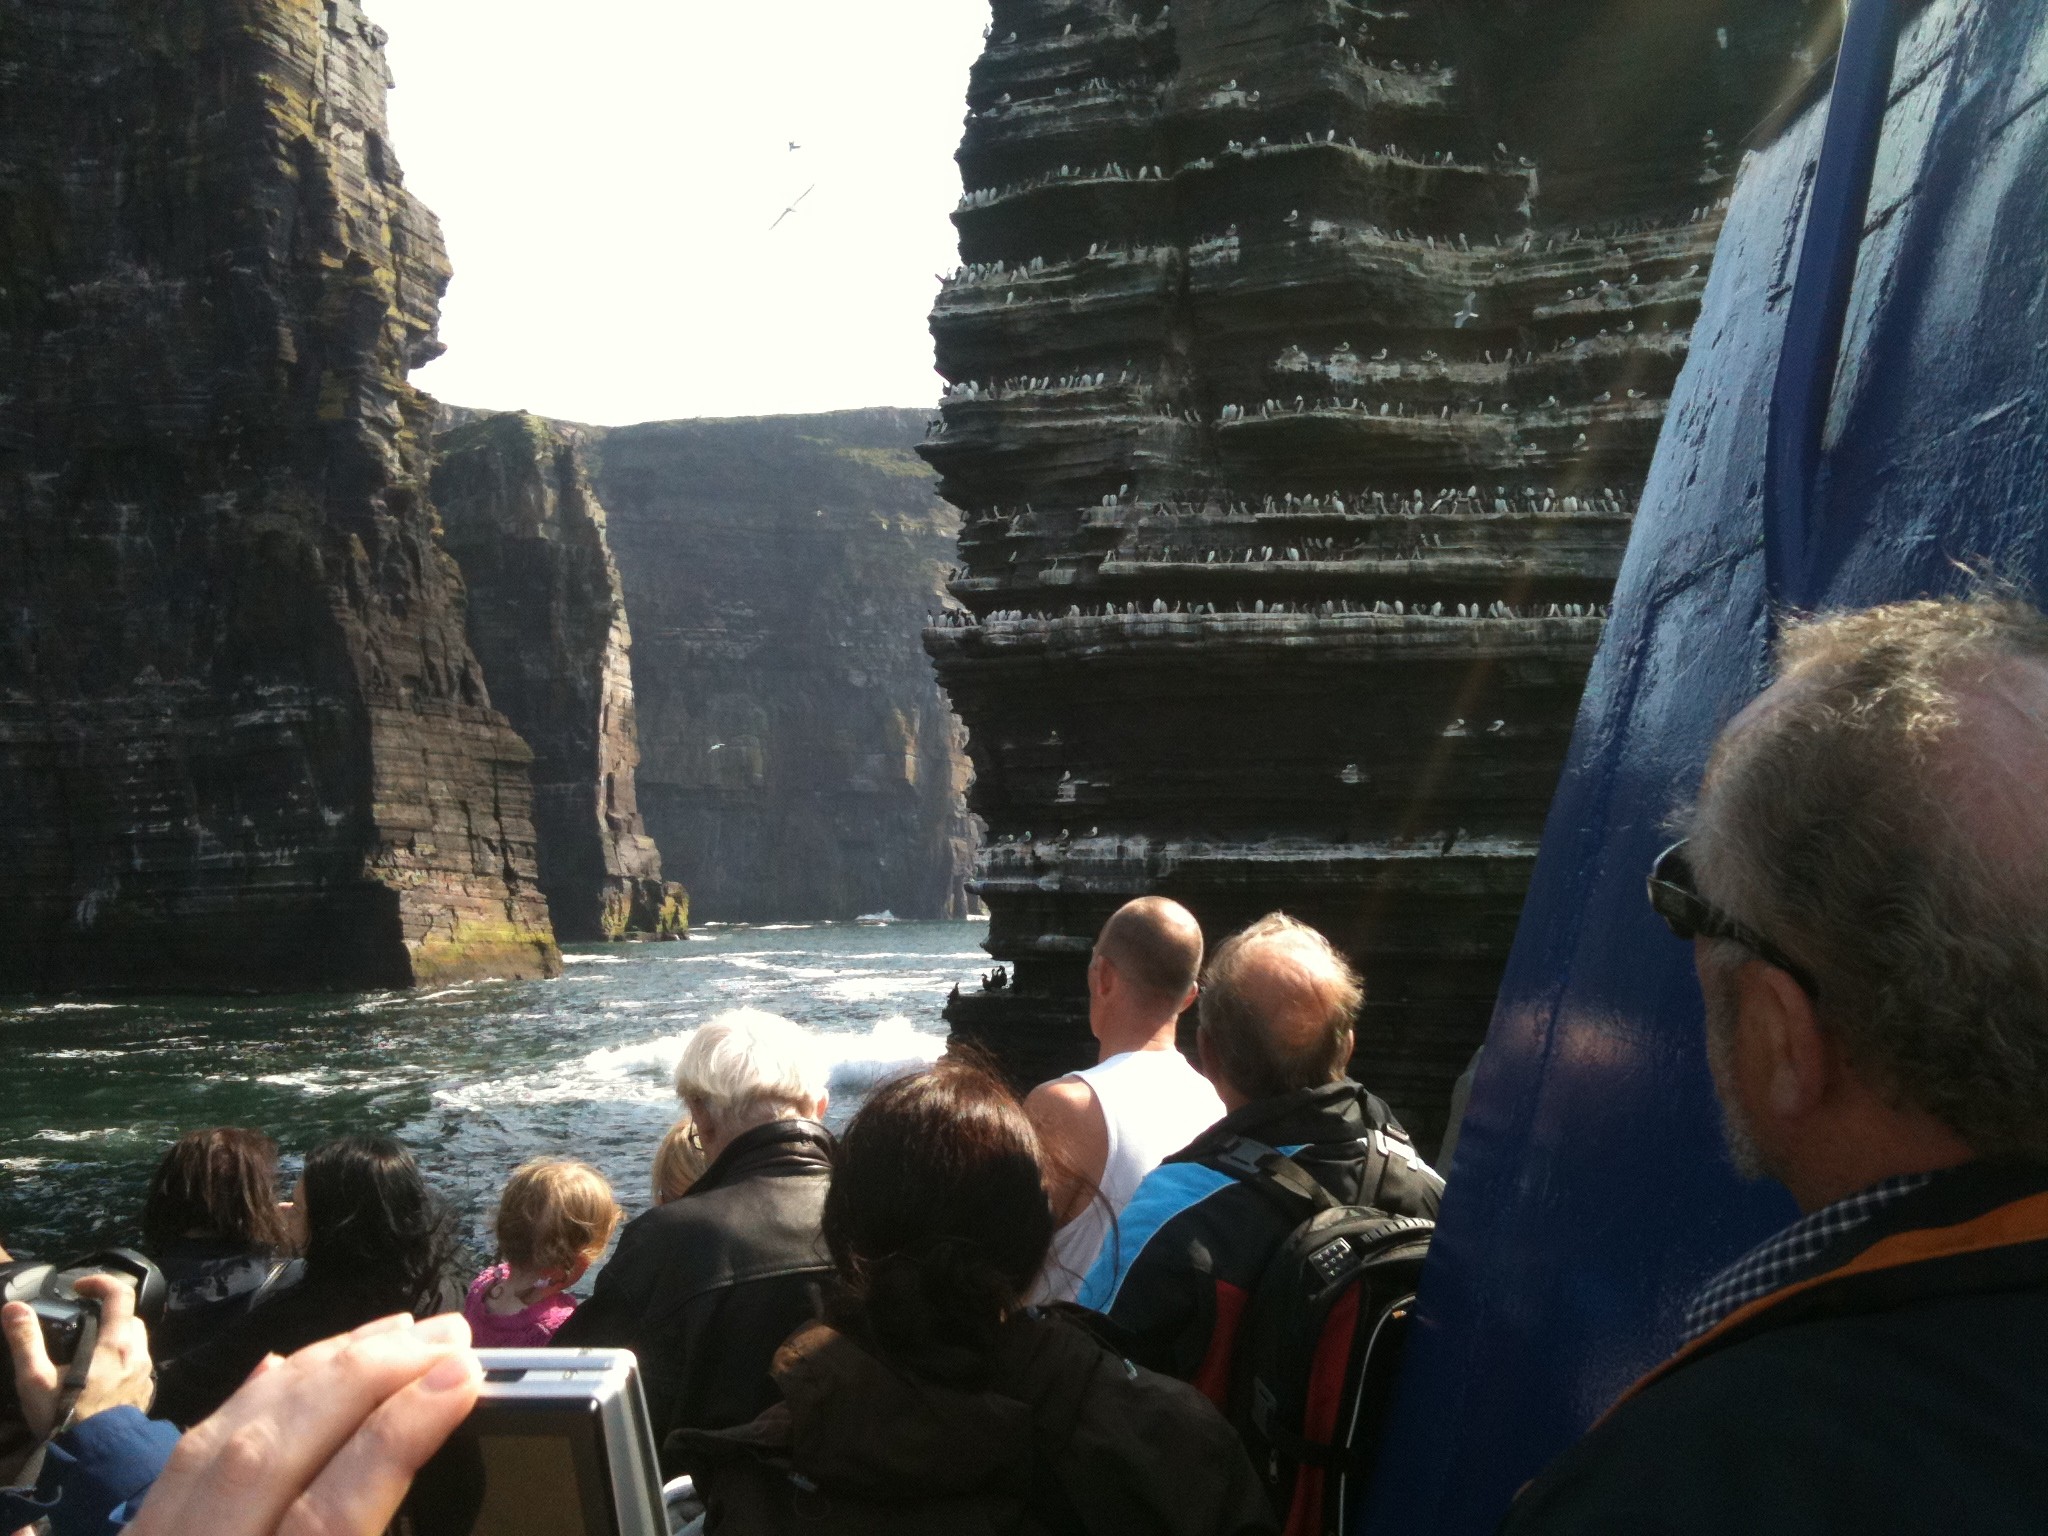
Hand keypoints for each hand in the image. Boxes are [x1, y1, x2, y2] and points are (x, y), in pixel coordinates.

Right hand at [2, 1274, 155, 1438]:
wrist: (95, 1457)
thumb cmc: (64, 1417)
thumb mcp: (35, 1380)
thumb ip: (26, 1341)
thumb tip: (13, 1308)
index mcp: (116, 1344)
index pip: (121, 1295)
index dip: (101, 1282)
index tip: (79, 1287)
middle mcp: (137, 1353)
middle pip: (131, 1318)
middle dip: (109, 1313)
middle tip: (82, 1322)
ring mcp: (144, 1374)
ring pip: (137, 1342)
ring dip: (117, 1338)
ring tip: (88, 1352)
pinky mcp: (145, 1392)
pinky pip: (138, 1365)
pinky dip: (122, 1361)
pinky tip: (100, 1377)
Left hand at [127, 1312, 479, 1535]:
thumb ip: (364, 1528)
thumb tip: (421, 1434)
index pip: (326, 1516)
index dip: (396, 1437)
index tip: (462, 1375)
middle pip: (269, 1453)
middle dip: (365, 1375)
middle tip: (448, 1332)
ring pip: (221, 1435)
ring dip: (315, 1370)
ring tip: (394, 1330)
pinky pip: (180, 1454)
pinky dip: (246, 1399)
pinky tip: (289, 1365)